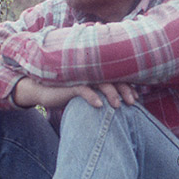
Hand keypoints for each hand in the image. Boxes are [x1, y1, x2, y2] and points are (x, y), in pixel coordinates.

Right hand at [13, 77, 136, 109]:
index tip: (135, 98)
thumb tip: (117, 104)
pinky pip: (84, 90)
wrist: (42, 92)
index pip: (117, 78)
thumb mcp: (84, 93)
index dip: (128, 87)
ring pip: (102, 83)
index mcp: (96, 74)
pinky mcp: (70, 84)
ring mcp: (81, 77)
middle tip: (132, 102)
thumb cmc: (66, 93)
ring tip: (117, 106)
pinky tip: (99, 105)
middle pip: (113, 78)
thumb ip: (98, 94)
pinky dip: (92, 97)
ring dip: (111, 94)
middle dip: (125, 90)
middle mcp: (91, 73)